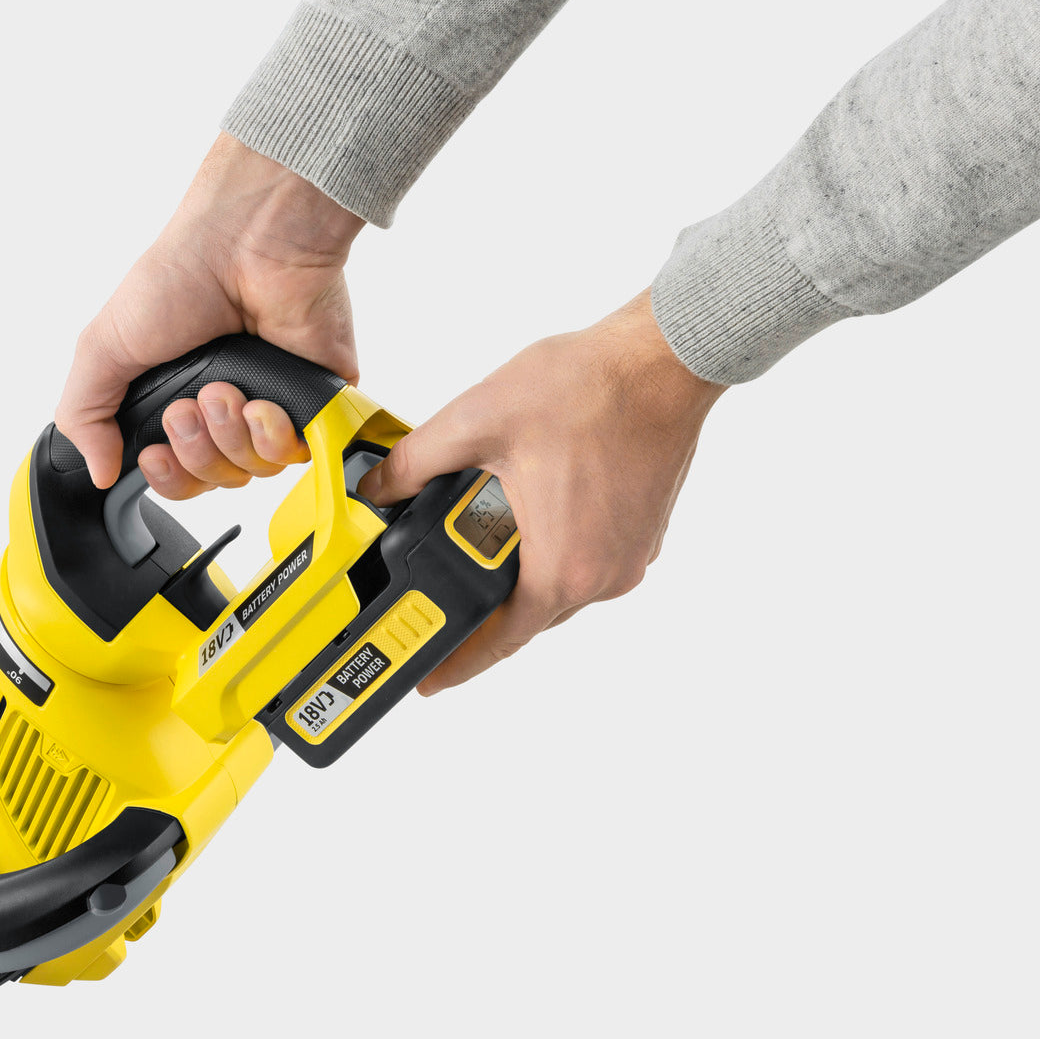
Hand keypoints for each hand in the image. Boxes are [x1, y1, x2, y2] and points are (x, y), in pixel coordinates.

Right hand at [55, 133, 364, 493]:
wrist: (247, 245)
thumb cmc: (179, 278)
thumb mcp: (105, 346)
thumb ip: (84, 413)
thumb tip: (98, 472)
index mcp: (179, 400)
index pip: (177, 475)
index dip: (166, 477)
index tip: (154, 452)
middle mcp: (227, 409)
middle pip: (213, 481)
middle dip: (195, 453)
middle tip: (188, 408)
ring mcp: (273, 405)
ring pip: (253, 472)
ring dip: (229, 437)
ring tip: (223, 391)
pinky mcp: (315, 402)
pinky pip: (296, 455)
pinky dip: (272, 436)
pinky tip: (261, 403)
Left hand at [358, 291, 725, 695]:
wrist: (661, 360)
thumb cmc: (588, 388)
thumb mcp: (477, 421)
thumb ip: (415, 463)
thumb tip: (378, 487)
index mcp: (561, 566)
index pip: (499, 641)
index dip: (457, 663)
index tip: (429, 678)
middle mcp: (603, 575)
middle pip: (528, 616)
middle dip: (482, 605)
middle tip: (440, 589)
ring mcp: (631, 557)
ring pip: (559, 587)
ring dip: (520, 572)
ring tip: (481, 538)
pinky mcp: (644, 535)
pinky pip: (588, 561)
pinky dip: (554, 549)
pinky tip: (531, 510)